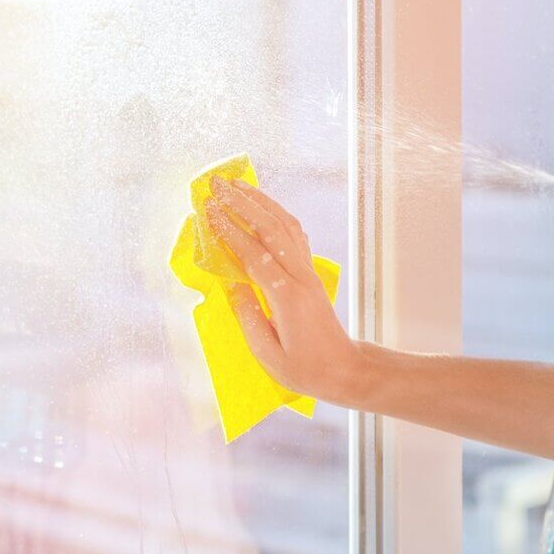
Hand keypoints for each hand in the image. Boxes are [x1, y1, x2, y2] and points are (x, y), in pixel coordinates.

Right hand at [204, 177, 361, 401]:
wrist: (344, 369)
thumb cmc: (305, 369)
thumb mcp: (268, 354)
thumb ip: (248, 317)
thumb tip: (230, 284)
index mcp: (286, 297)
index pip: (254, 255)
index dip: (230, 230)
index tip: (209, 209)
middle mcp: (300, 277)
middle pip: (271, 230)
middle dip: (242, 203)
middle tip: (217, 183)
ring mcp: (308, 272)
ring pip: (285, 226)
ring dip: (261, 202)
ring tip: (237, 185)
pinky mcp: (311, 273)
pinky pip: (295, 235)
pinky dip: (277, 215)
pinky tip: (264, 206)